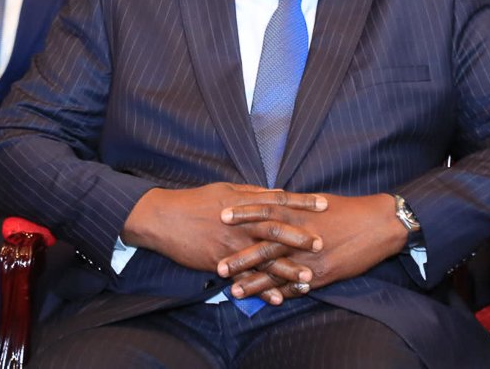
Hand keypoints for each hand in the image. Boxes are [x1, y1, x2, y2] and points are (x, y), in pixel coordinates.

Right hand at [121, 182, 327, 274]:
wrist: (164, 219)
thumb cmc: (196, 201)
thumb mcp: (226, 190)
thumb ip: (253, 193)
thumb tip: (277, 192)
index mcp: (244, 203)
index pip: (279, 201)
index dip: (302, 202)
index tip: (324, 204)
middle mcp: (240, 224)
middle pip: (275, 230)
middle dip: (299, 237)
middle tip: (321, 243)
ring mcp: (230, 244)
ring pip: (263, 259)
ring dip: (286, 270)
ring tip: (308, 278)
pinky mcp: (218, 263)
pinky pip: (243, 278)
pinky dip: (260, 290)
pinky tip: (276, 299)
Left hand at [218, 193, 406, 301]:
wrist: (379, 224)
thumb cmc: (348, 209)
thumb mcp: (317, 201)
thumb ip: (294, 204)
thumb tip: (273, 199)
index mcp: (300, 213)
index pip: (265, 211)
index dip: (243, 213)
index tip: (220, 216)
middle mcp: (302, 236)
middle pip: (265, 247)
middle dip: (240, 257)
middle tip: (217, 265)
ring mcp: (312, 258)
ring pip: (278, 272)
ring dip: (255, 283)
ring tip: (234, 291)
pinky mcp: (324, 274)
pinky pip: (298, 287)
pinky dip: (281, 294)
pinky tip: (266, 301)